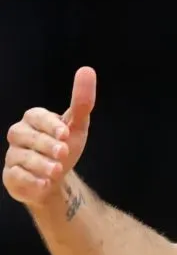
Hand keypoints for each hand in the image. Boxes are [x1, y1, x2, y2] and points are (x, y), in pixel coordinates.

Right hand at [3, 66, 96, 205]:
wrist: (55, 178)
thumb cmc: (64, 145)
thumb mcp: (77, 125)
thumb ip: (82, 102)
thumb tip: (87, 70)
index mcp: (34, 120)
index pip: (37, 117)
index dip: (50, 125)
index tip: (65, 133)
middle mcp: (19, 135)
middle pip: (26, 136)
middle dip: (46, 144)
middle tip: (63, 153)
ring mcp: (13, 155)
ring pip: (20, 157)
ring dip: (40, 164)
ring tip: (57, 170)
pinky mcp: (11, 175)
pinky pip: (16, 176)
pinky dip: (31, 181)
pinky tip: (45, 184)